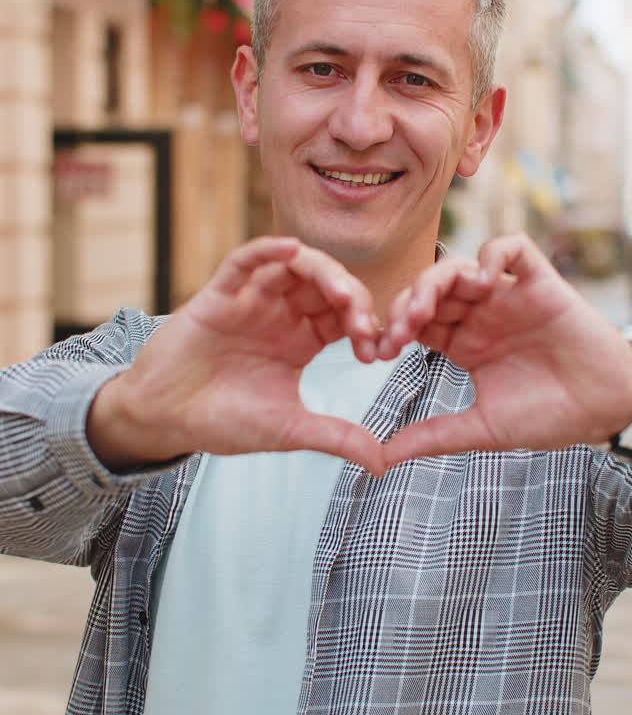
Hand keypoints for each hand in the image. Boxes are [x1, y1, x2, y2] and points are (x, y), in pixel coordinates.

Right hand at [88, 237, 383, 474]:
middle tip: (364, 324)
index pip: (345, 317)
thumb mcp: (289, 430)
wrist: (165, 420)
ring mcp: (250, 300)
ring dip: (323, 271)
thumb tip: (383, 464)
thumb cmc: (223, 421)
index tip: (376, 354)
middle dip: (353, 298)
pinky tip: (290, 249)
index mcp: (302, 339)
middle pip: (327, 285)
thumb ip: (336, 437)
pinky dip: (268, 250)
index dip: (366, 327)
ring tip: (341, 292)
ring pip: (294, 266)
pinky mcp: (218, 295)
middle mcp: (280, 313)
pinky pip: (245, 261)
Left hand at [377, 234, 631, 466]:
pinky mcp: (542, 283)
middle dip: (405, 305)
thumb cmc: (549, 418)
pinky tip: (481, 281)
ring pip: (461, 266)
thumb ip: (434, 436)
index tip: (377, 353)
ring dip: (434, 280)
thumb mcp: (483, 429)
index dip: (392, 330)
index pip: (415, 322)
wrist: (605, 410)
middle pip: (430, 290)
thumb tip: (382, 458)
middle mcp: (482, 315)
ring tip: (424, 308)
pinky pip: (514, 248)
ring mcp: (510, 297)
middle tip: (397, 332)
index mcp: (463, 344)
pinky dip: (493, 254)